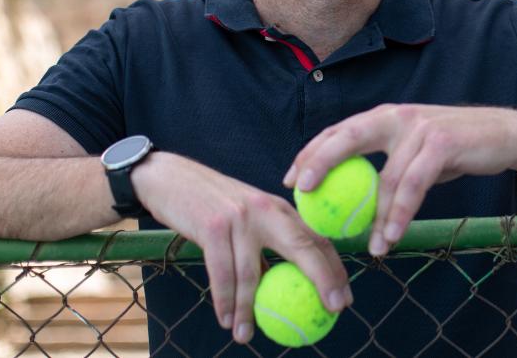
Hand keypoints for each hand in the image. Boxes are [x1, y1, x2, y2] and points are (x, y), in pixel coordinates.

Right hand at [131, 152, 350, 343]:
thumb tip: (288, 287)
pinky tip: (226, 321)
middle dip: (323, 278)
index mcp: (280, 209)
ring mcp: (240, 218)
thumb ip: (267, 245)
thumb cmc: (214, 206)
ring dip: (250, 310)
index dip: (335, 268)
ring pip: (252, 273)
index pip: (316, 238)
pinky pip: (221, 274)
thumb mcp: (247, 218)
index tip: (344, 299)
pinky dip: (224, 301)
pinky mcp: (213, 227)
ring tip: (247, 336)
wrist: (172, 179)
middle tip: (331, 310)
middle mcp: (266, 209)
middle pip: (302, 247)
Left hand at [283, 104, 516, 256]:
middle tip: (302, 194)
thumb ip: (387, 167)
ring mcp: (419, 128)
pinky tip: (392, 235)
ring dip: (375, 215)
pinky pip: (413, 185)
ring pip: (385, 176)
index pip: (339, 131)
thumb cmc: (457, 149)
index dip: (311, 153)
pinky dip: (400, 213)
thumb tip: (355, 201)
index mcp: (386, 117)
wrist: (505, 136)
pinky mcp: (441, 144)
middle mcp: (397, 117)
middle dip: (319, 162)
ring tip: (369, 246)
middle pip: (347, 137)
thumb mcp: (415, 153)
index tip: (291, 180)